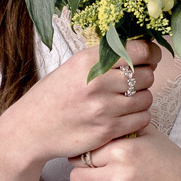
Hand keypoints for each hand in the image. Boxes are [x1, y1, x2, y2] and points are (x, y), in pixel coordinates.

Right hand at [2, 39, 160, 167]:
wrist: (30, 129)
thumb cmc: (53, 96)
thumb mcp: (74, 67)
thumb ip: (104, 58)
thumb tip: (140, 49)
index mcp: (89, 60)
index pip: (139, 50)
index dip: (151, 54)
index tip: (150, 58)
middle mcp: (97, 82)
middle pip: (147, 75)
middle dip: (144, 78)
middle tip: (133, 83)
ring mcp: (103, 108)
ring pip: (147, 98)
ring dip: (141, 99)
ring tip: (126, 101)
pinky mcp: (108, 130)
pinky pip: (142, 119)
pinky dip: (138, 117)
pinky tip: (125, 116)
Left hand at [68, 125, 180, 180]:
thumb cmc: (171, 164)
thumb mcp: (148, 135)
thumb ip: (120, 128)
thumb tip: (92, 127)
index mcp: (123, 152)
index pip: (82, 155)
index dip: (85, 157)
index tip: (92, 161)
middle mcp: (119, 177)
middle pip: (77, 177)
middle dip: (84, 175)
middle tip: (95, 176)